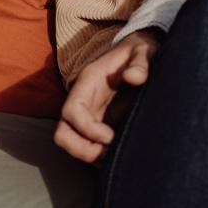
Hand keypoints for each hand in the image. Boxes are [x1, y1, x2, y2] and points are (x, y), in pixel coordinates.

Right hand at [54, 29, 160, 162]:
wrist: (140, 54)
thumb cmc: (140, 51)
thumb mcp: (144, 51)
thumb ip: (141, 63)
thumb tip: (133, 77)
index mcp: (88, 81)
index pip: (72, 111)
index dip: (86, 128)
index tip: (109, 136)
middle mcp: (83, 99)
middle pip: (63, 131)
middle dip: (79, 148)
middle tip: (106, 154)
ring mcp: (89, 112)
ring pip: (71, 140)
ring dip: (87, 154)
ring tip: (112, 157)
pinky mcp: (99, 121)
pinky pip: (87, 143)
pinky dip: (96, 154)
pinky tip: (115, 156)